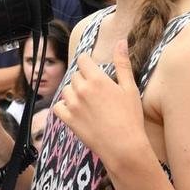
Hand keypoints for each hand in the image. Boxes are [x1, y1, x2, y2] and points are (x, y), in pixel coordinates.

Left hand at [52, 39, 148, 168]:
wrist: (124, 147)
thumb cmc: (131, 118)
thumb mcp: (130, 88)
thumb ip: (122, 64)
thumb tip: (121, 41)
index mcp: (97, 79)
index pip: (83, 59)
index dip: (88, 63)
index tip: (95, 71)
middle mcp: (81, 89)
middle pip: (75, 75)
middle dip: (84, 79)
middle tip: (97, 92)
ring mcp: (73, 105)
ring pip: (66, 90)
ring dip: (74, 93)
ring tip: (89, 104)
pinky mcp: (68, 120)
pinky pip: (58, 107)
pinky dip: (64, 107)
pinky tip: (76, 112)